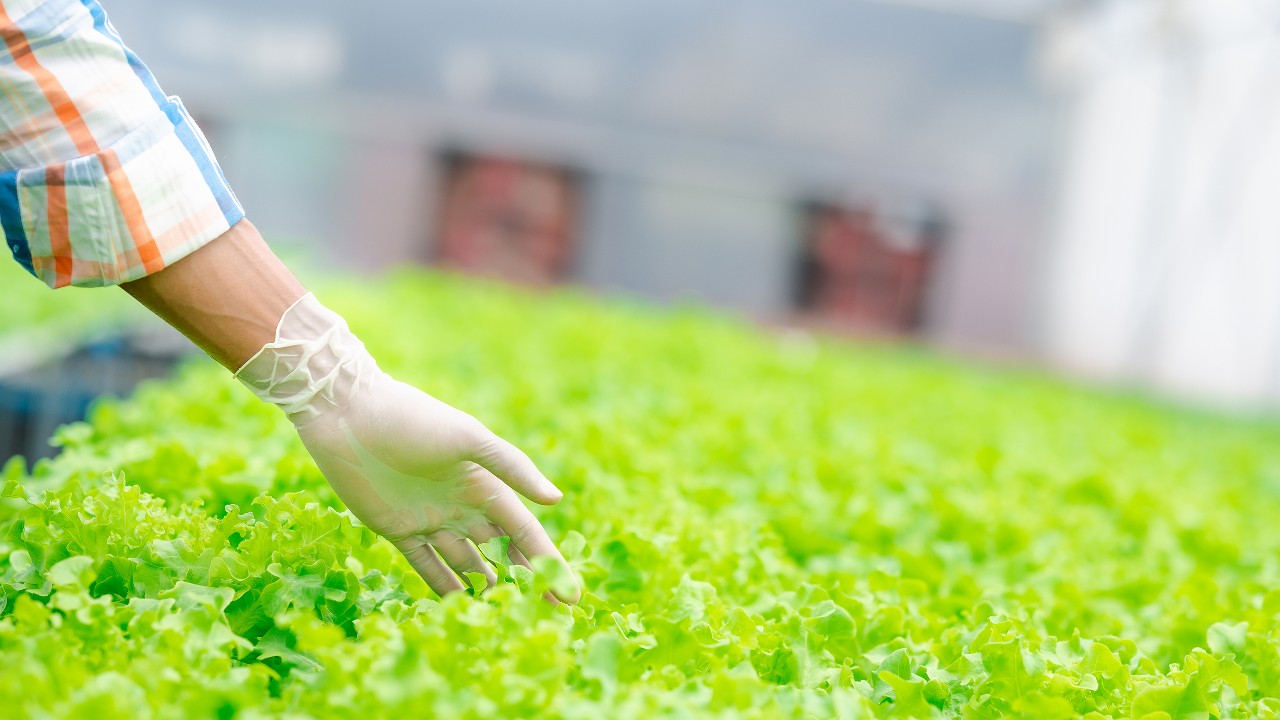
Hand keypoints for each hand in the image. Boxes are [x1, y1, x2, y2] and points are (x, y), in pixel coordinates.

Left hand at [235, 294, 578, 601]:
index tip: (569, 593)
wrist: (350, 414)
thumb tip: (556, 499)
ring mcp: (431, 519)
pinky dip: (443, 586)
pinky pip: (426, 565)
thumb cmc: (414, 419)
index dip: (547, 562)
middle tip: (547, 613)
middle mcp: (462, 505)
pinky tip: (461, 608)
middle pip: (500, 552)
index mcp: (484, 483)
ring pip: (466, 563)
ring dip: (486, 588)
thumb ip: (512, 467)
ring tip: (506, 618)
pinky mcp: (397, 529)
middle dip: (525, 580)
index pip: (523, 532)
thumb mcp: (469, 438)